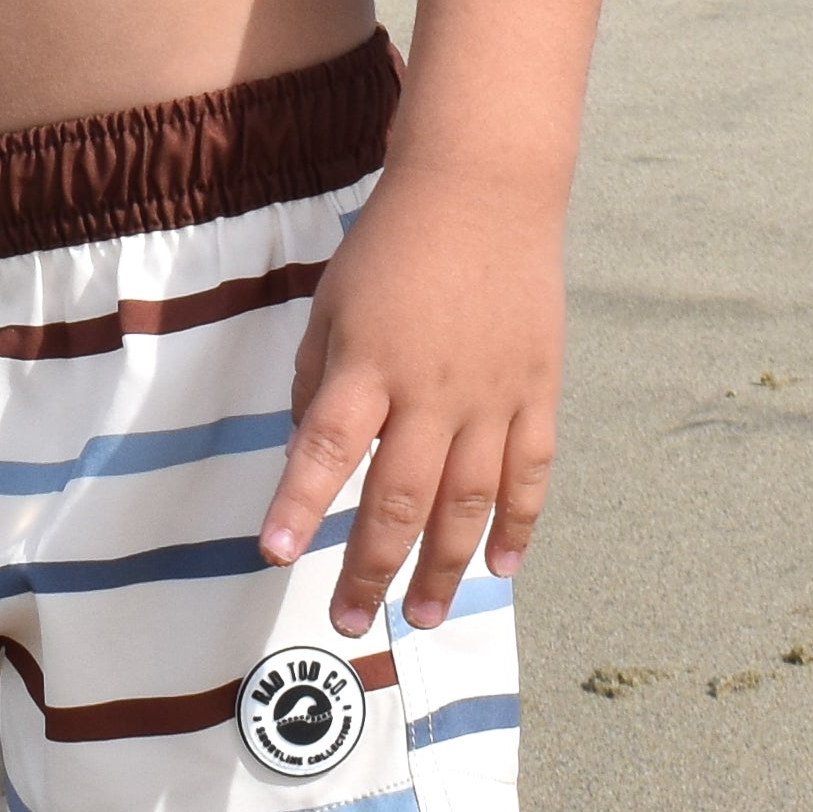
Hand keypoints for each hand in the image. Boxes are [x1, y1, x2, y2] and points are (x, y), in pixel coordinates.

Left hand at [254, 168, 560, 638]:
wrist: (483, 188)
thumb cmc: (391, 246)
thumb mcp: (331, 304)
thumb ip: (317, 381)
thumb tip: (309, 452)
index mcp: (367, 363)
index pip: (326, 446)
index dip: (300, 504)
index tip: (276, 555)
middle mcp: (430, 389)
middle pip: (399, 498)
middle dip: (371, 569)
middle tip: (352, 623)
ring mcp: (490, 395)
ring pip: (468, 503)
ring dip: (445, 568)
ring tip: (424, 617)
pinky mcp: (536, 390)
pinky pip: (530, 472)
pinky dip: (520, 525)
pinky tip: (504, 569)